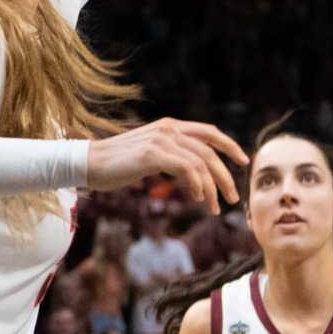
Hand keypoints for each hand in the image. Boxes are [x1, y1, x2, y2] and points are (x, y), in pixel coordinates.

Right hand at [86, 117, 250, 205]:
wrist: (89, 163)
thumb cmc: (118, 164)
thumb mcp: (150, 153)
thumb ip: (171, 155)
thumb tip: (193, 172)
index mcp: (170, 126)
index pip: (209, 132)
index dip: (229, 146)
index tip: (243, 162)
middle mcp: (169, 128)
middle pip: (210, 150)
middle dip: (226, 175)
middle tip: (233, 198)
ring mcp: (161, 139)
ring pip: (201, 162)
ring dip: (213, 187)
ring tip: (215, 207)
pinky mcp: (153, 154)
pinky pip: (187, 169)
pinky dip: (197, 185)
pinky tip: (198, 199)